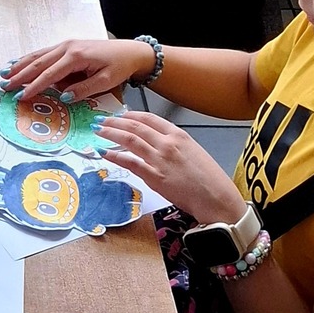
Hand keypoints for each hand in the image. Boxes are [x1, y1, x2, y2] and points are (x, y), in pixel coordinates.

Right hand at [3, 38, 154, 102]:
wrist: (130, 51)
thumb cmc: (119, 66)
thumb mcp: (106, 81)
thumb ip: (84, 89)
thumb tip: (63, 97)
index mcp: (76, 56)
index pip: (50, 74)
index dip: (34, 86)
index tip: (21, 96)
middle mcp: (67, 47)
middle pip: (38, 63)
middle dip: (19, 75)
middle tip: (4, 87)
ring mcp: (65, 45)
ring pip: (37, 56)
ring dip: (19, 65)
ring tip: (3, 74)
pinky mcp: (66, 46)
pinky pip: (43, 53)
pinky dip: (28, 59)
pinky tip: (17, 63)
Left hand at [97, 113, 247, 224]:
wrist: (216, 198)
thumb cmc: (209, 179)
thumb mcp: (194, 152)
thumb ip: (174, 145)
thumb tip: (156, 143)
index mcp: (179, 135)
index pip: (150, 119)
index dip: (130, 115)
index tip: (119, 114)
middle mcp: (168, 144)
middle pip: (135, 127)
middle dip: (114, 122)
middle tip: (100, 120)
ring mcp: (160, 160)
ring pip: (129, 141)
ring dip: (110, 134)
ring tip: (97, 131)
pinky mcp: (154, 177)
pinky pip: (129, 163)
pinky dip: (114, 156)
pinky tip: (104, 153)